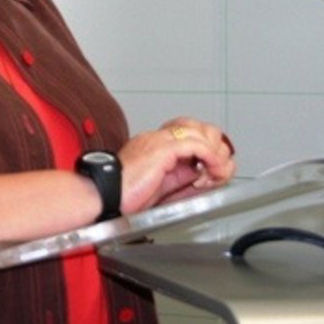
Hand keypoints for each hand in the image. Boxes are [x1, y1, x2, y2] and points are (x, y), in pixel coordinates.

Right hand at [116, 118, 235, 213]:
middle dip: (216, 148)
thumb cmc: (123, 195)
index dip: (208, 150)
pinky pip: (197, 145)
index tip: (214, 172)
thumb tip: (203, 177)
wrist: (104, 195)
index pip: (191, 134)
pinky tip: (213, 171)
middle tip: (219, 172)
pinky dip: (211, 157)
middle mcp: (158, 137)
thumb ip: (180, 178)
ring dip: (216, 154)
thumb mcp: (160, 187)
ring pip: (202, 132)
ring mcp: (160, 140)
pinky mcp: (162, 148)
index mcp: (156, 145)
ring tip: (218, 173)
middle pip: (200, 128)